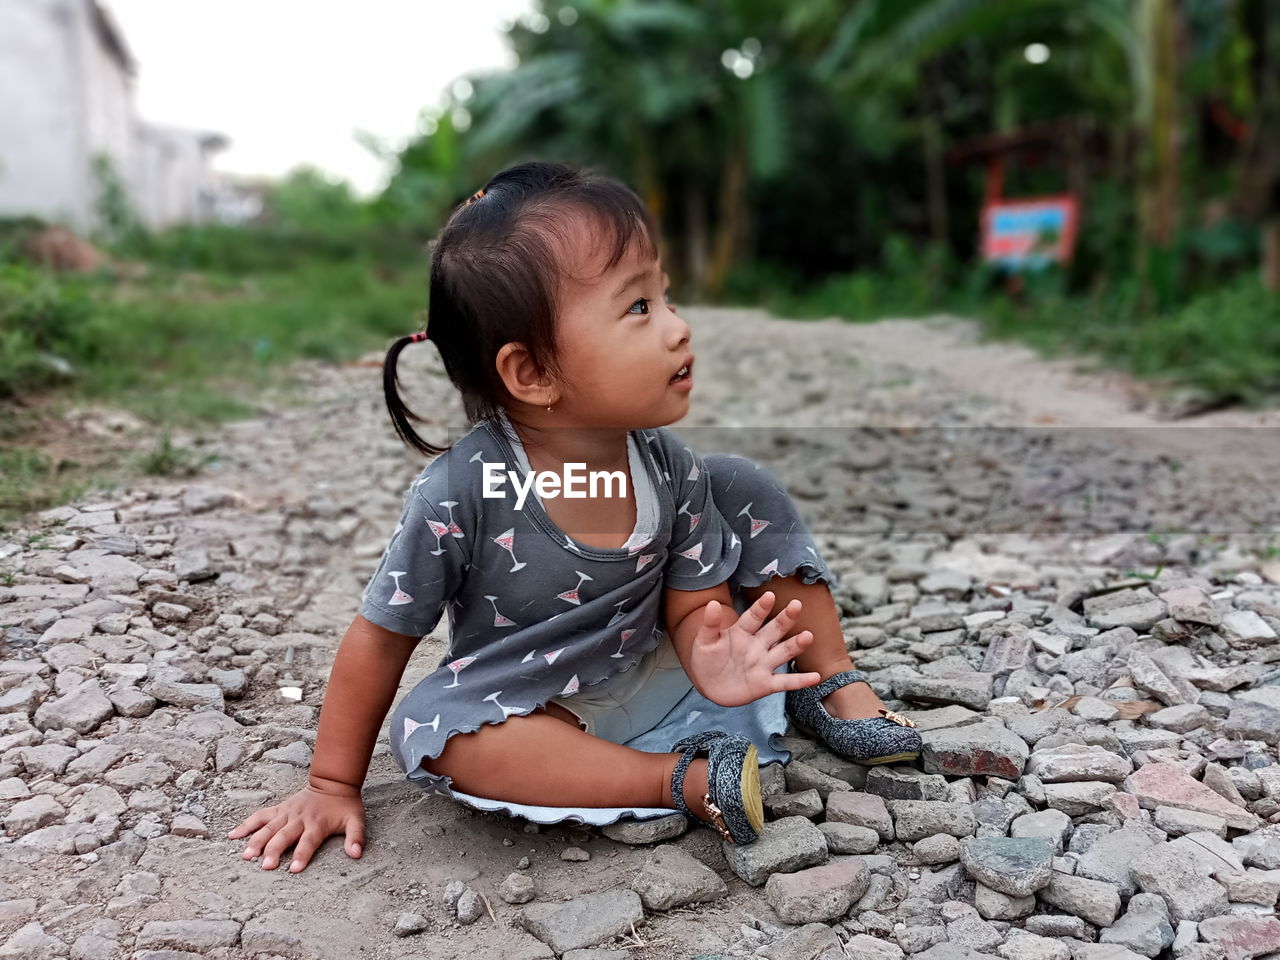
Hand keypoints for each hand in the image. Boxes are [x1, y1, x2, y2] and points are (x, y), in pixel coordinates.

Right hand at [226, 777, 364, 872]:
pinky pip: (260, 816)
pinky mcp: (279, 809)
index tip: (294, 869)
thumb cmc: (344, 806)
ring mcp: (286, 813)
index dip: (303, 855)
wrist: (333, 783)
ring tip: (246, 856)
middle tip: (265, 866)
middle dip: (274, 851)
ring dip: (256, 841)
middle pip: (284, 836)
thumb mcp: (356, 820)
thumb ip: (356, 837)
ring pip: (268, 827)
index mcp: (317, 823)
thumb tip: (356, 854)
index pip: (309, 841)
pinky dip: (245, 825)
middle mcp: (299, 818)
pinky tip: (232, 836)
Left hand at [688, 591, 822, 707]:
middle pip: (773, 630)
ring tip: (808, 636)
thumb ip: (710, 624)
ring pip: (783, 652)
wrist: (708, 685)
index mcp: (742, 632)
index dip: (761, 607)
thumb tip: (711, 603)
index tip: (769, 595)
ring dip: (795, 645)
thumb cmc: (706, 658)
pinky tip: (815, 677)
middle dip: (785, 619)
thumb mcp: (704, 641)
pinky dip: (800, 680)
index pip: (753, 617)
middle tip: (796, 605)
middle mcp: (757, 645)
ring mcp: (763, 664)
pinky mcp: (766, 684)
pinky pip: (785, 682)